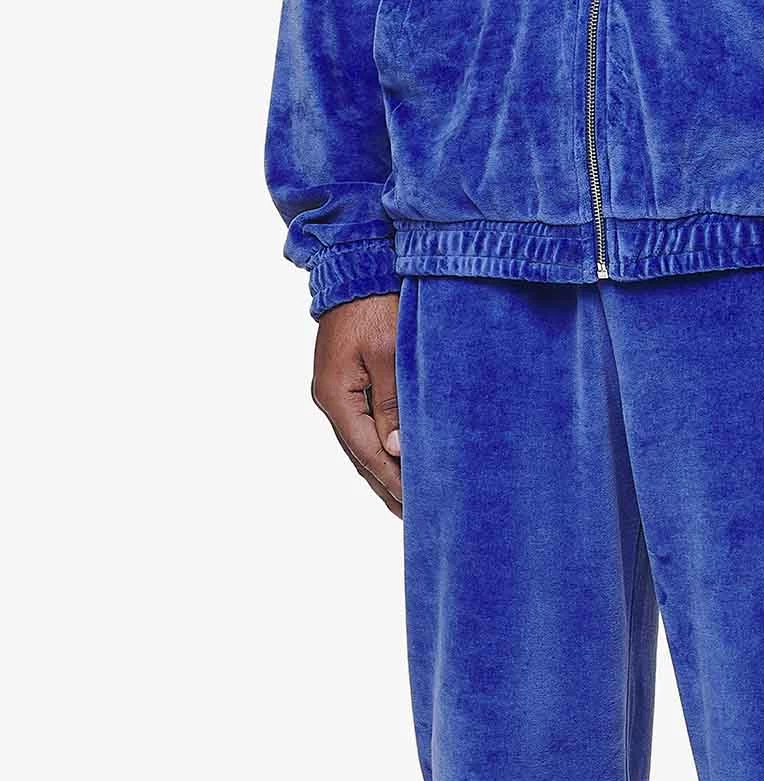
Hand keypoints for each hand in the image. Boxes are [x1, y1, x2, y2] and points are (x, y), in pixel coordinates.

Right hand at [311, 293, 402, 516]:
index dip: (392, 480)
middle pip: (360, 453)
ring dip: (383, 467)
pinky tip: (395, 456)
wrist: (355, 264)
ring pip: (361, 440)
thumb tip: (395, 451)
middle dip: (387, 484)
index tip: (416, 506)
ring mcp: (337, 388)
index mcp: (337, 395)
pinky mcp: (348, 377)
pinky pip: (364, 421)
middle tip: (414, 516)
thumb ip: (392, 403)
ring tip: (406, 498)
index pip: (368, 452)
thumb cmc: (375, 303)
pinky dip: (379, 442)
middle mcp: (331, 397)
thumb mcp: (388, 353)